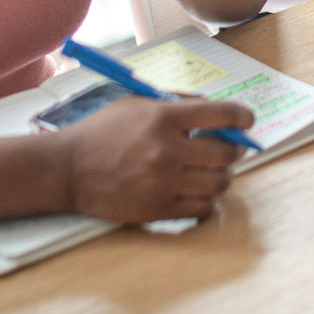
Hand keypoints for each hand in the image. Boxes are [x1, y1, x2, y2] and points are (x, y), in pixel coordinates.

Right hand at [58, 95, 254, 223]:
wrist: (66, 169)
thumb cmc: (103, 132)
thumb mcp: (137, 103)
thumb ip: (178, 103)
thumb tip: (216, 110)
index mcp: (163, 117)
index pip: (222, 113)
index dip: (243, 116)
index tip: (248, 120)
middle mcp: (166, 150)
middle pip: (226, 153)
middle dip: (234, 149)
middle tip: (230, 148)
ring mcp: (162, 183)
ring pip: (219, 183)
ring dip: (221, 175)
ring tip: (211, 170)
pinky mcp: (156, 210)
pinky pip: (202, 208)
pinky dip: (206, 200)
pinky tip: (195, 190)